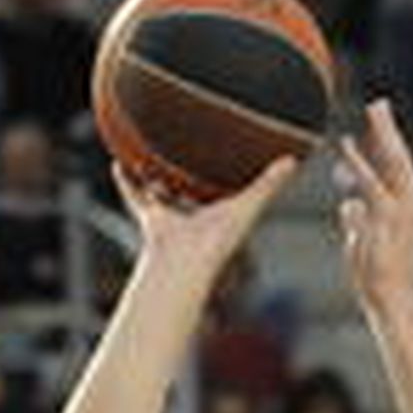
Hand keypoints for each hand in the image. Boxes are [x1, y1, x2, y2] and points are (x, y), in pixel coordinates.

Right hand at [116, 156, 296, 287]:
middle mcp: (194, 217)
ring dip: (153, 175)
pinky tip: (117, 162)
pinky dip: (126, 183)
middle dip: (188, 174)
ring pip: (161, 192)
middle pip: (191, 190)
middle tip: (185, 147)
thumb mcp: (247, 206)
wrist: (185, 264)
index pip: (225, 190)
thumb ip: (269, 184)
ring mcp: (172, 220)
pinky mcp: (152, 220)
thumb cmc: (218, 242)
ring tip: (145, 151)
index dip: (228, 174)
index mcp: (219, 213)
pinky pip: (135, 197)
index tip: (228, 155)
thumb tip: (294, 159)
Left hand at [336, 100, 412, 317]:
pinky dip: (360, 165)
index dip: (389, 144)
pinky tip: (346, 146)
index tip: (380, 120)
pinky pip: (371, 187)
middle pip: (399, 160)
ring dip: (377, 139)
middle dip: (389, 130)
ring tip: (365, 115)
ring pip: (388, 169)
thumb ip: (358, 222)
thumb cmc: (379, 281)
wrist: (393, 303)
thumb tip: (348, 205)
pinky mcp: (386, 224)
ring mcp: (401, 215)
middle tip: (379, 102)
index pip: (398, 170)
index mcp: (409, 211)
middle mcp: (410, 208)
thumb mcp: (365, 245)